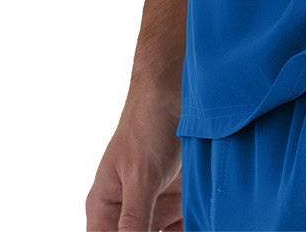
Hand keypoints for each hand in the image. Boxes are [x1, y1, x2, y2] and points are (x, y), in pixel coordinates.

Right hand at [85, 89, 184, 230]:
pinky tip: (201, 221)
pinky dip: (192, 227)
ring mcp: (154, 204)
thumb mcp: (140, 175)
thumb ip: (133, 218)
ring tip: (191, 222)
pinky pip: (182, 226)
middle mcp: (127, 209)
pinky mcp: (178, 197)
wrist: (179, 88)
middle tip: (168, 229)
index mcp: (105, 206)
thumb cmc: (147, 123)